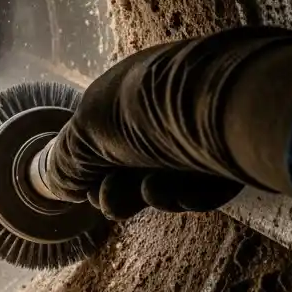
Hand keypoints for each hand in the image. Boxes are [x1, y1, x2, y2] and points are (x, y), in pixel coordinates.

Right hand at [42, 27, 291, 219]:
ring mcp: (199, 133)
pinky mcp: (232, 156)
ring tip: (150, 190)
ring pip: (167, 179)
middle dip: (117, 188)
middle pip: (132, 163)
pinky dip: (185, 196)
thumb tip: (58, 184)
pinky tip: (177, 192)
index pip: (102, 135)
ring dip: (151, 194)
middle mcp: (163, 109)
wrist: (221, 105)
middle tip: (111, 201)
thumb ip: (68, 159)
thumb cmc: (144, 109)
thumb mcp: (88, 129)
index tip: (87, 187)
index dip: (89, 167)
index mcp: (128, 89)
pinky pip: (203, 188)